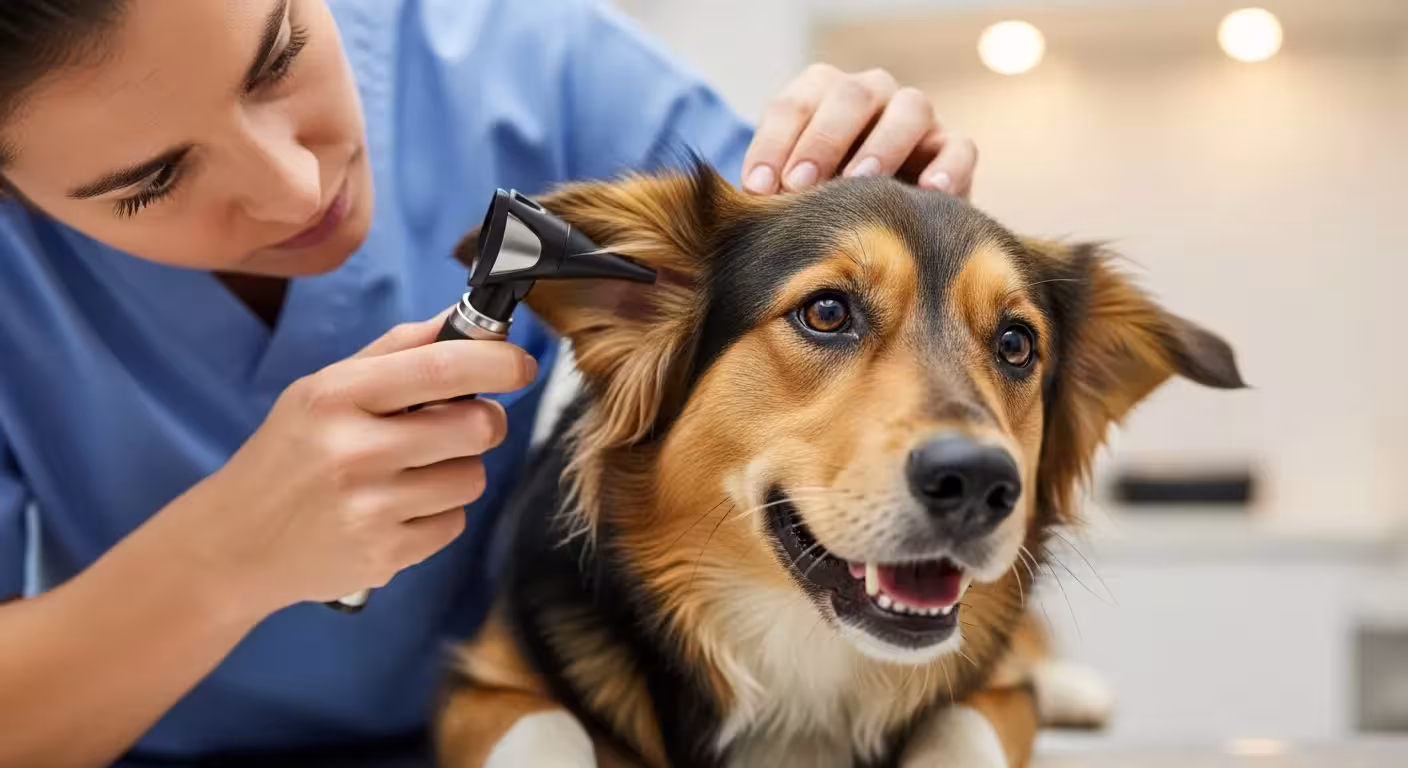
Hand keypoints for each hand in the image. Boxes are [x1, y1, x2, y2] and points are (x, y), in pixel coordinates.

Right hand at [168, 310, 537, 617]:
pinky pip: (455, 523)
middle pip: (477, 426)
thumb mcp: (323, 389)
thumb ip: (396, 352)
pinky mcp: (385, 554)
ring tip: (414, 472)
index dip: (499, 363)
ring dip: (458, 471)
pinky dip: (439, 514)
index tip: (521, 365)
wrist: (234, 543)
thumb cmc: (289, 455)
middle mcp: (354, 450)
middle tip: (462, 424)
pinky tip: (398, 509)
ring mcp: (370, 507)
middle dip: (484, 422)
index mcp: (339, 395)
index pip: (444, 367)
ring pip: (473, 477)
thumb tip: (464, 321)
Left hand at [741, 64, 976, 197]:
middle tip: (801, 183)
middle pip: (851, 95)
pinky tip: (930, 192)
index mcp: (821, 94)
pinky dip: (949, 166)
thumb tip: (748, 203)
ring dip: (883, 144)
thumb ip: (773, 190)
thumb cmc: (819, 202)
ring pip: (911, 108)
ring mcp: (915, 119)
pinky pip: (960, 147)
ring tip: (861, 182)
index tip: (759, 189)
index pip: (794, 105)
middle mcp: (870, 95)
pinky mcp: (952, 150)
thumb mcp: (791, 193)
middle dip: (823, 139)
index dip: (773, 144)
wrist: (879, 227)